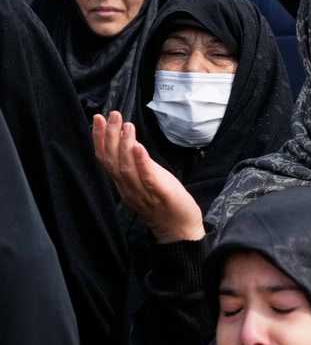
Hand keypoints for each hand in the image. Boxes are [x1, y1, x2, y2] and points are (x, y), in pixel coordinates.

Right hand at [92, 112, 204, 243]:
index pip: (105, 159)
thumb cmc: (164, 202)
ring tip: (126, 125)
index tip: (97, 118)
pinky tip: (138, 147)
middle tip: (111, 114)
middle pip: (112, 160)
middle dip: (109, 136)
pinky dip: (141, 162)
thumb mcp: (146, 180)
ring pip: (126, 168)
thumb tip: (128, 140)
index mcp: (123, 184)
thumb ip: (136, 164)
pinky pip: (147, 178)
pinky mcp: (160, 195)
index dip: (99, 139)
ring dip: (124, 144)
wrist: (180, 230)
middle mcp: (128, 188)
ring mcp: (143, 193)